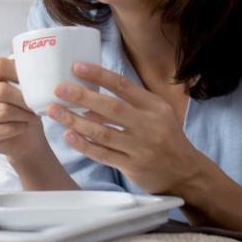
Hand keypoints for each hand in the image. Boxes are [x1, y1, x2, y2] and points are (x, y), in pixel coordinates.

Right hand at [0, 57, 51, 162]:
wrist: (22, 137)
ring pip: (3, 111)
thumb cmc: (21, 106)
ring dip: (23, 114)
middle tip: (37, 103)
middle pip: (1, 90)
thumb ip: (19, 65)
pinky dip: (18, 127)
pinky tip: (23, 126)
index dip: (18, 71)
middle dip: (24, 98)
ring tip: (33, 115)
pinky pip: (3, 129)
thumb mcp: (20, 83)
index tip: (35, 79)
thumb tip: (21, 45)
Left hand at [46, 62, 204, 195]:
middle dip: (82, 96)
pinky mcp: (132, 167)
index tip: (77, 67)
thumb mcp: (158, 113)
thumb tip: (93, 94)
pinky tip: (68, 135)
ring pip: (102, 132)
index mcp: (154, 106)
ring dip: (75, 121)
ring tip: (55, 111)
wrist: (185, 174)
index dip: (99, 75)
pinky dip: (84, 144)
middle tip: (59, 88)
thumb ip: (132, 103)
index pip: (123, 86)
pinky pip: (103, 154)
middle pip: (110, 107)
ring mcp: (140, 147)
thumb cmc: (166, 137)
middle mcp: (148, 125)